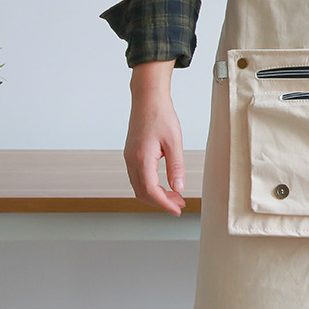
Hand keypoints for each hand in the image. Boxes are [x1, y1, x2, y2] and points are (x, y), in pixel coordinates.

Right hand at [123, 60, 185, 216]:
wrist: (147, 98)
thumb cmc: (161, 115)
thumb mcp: (174, 142)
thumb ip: (176, 166)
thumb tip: (178, 187)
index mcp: (142, 158)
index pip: (151, 191)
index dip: (164, 204)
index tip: (177, 210)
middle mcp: (131, 160)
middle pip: (142, 193)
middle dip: (161, 202)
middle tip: (179, 204)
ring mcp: (129, 157)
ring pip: (139, 186)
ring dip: (155, 195)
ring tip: (175, 196)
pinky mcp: (131, 154)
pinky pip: (138, 177)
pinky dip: (150, 185)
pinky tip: (164, 184)